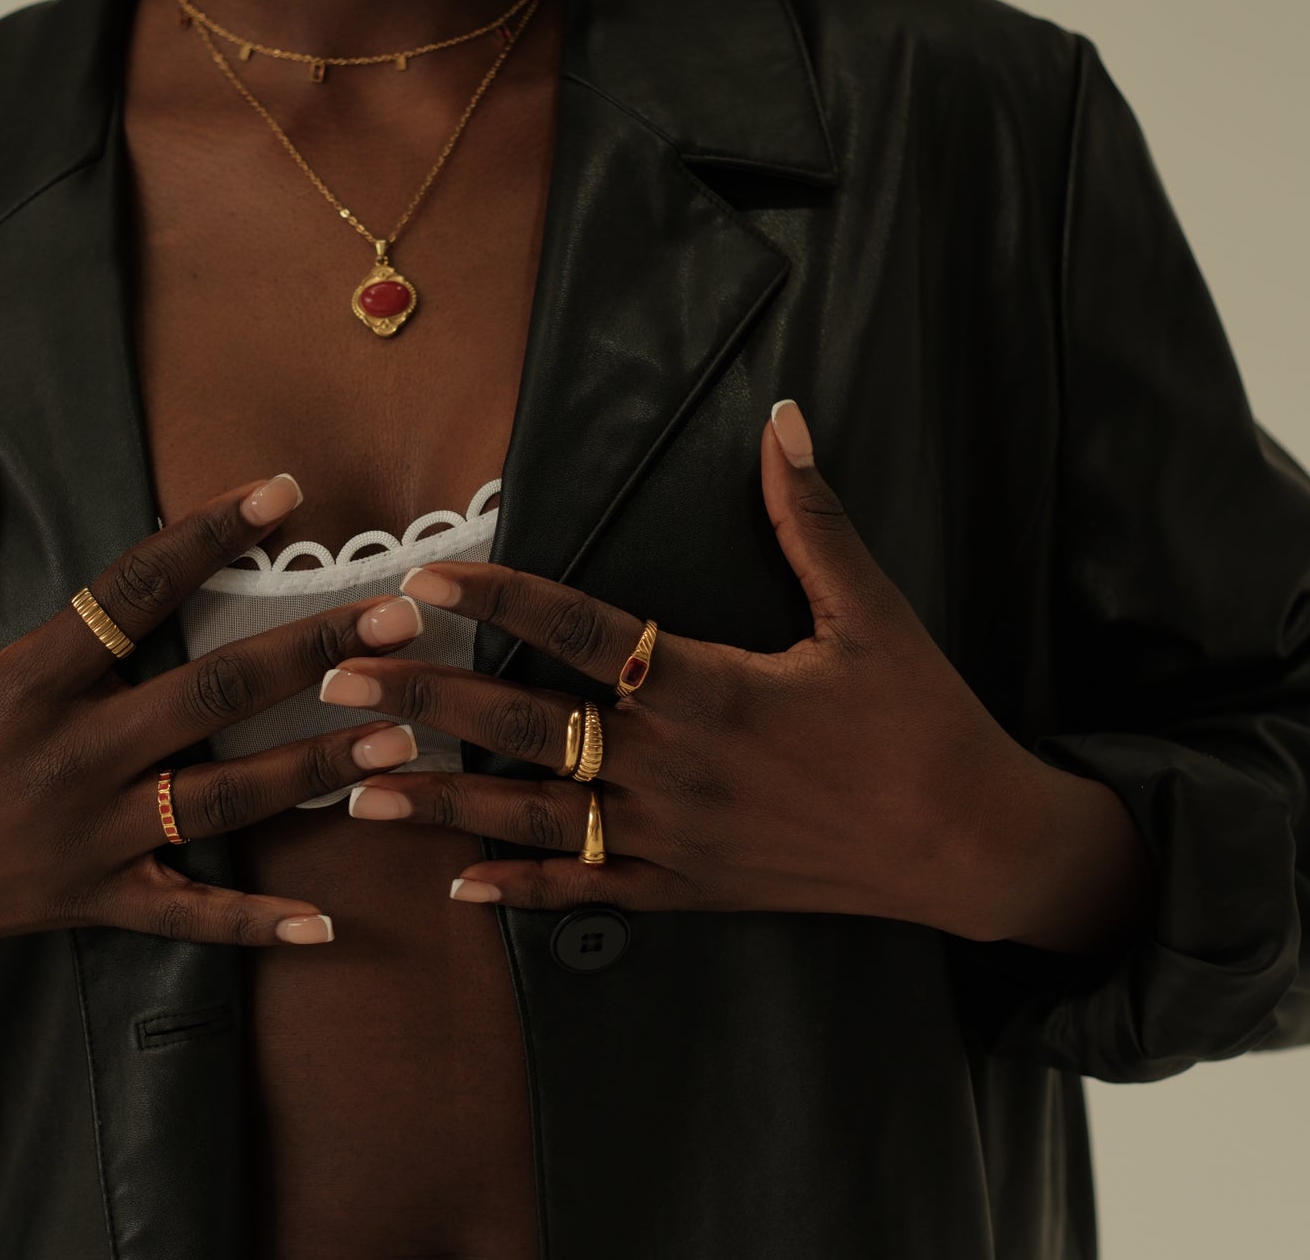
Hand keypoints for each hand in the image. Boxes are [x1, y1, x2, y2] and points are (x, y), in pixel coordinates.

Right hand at [0, 437, 431, 1021]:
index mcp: (22, 686)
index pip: (134, 593)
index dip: (211, 536)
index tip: (284, 492)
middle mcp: (71, 759)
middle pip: (214, 693)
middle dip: (313, 650)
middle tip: (400, 618)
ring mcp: (89, 837)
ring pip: (226, 798)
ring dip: (317, 767)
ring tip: (402, 735)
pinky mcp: (91, 901)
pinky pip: (186, 917)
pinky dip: (254, 924)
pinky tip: (327, 924)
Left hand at [324, 399, 1153, 950]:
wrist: (971, 848)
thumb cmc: (921, 721)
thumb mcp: (870, 612)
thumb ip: (811, 517)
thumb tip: (784, 418)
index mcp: (706, 683)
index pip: (578, 627)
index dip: (497, 595)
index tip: (423, 576)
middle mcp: (671, 762)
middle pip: (523, 722)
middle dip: (424, 698)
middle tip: (338, 678)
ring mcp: (671, 837)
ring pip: (532, 815)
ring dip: (440, 800)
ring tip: (357, 787)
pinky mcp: (687, 892)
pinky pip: (586, 892)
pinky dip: (518, 891)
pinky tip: (453, 886)